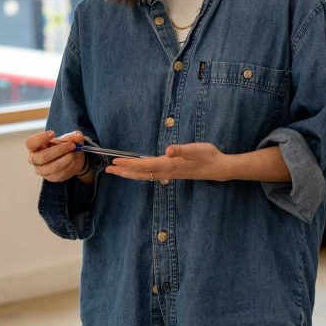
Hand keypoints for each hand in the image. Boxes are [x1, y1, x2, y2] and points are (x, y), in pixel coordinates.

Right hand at [25, 130, 89, 182]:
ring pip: (52, 167)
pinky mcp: (50, 177)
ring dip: (65, 159)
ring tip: (73, 154)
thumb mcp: (70, 138)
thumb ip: (73, 136)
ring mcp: (41, 170)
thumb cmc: (66, 145)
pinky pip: (59, 174)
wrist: (74, 158)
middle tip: (72, 145)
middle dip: (59, 150)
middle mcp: (35, 159)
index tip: (53, 133)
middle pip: (41, 157)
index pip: (30, 143)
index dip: (40, 138)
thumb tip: (78, 136)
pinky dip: (69, 167)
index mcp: (35, 146)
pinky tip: (72, 161)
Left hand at [106, 142, 229, 182]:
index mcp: (170, 164)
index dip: (129, 164)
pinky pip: (151, 175)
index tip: (115, 162)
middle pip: (141, 174)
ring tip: (117, 172)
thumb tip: (168, 151)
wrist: (218, 167)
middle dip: (124, 172)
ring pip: (145, 176)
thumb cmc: (208, 156)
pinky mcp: (172, 173)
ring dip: (130, 174)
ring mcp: (169, 174)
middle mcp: (167, 171)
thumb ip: (182, 150)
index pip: (145, 165)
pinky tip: (137, 172)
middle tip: (108, 170)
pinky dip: (140, 174)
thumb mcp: (196, 149)